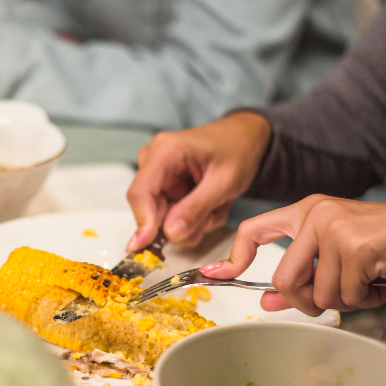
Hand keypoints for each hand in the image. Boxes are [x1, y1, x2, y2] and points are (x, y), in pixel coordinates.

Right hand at [126, 111, 270, 248]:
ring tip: (217, 206)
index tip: (145, 246)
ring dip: (193, 222)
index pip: (140, 193)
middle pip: (150, 209)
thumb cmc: (237, 150)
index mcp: (164, 151)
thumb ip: (196, 208)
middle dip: (182, 224)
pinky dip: (194, 219)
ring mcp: (158, 176)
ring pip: (163, 218)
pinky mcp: (165, 188)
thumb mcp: (224, 182)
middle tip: (211, 218)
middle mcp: (153, 162)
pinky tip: (211, 206)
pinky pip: (172, 216)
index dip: (142, 222)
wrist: (244, 139)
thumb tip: (170, 233)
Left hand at [201, 196, 385, 315]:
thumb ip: (302, 275)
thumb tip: (266, 300)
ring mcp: (335, 227)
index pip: (255, 228)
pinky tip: (380, 282)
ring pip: (315, 292)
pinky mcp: (355, 246)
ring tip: (366, 284)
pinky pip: (344, 296)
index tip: (216, 274)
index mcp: (308, 210)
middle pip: (282, 279)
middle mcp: (317, 213)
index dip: (233, 254)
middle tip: (335, 299)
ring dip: (343, 301)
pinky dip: (365, 300)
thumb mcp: (338, 261)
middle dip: (306, 302)